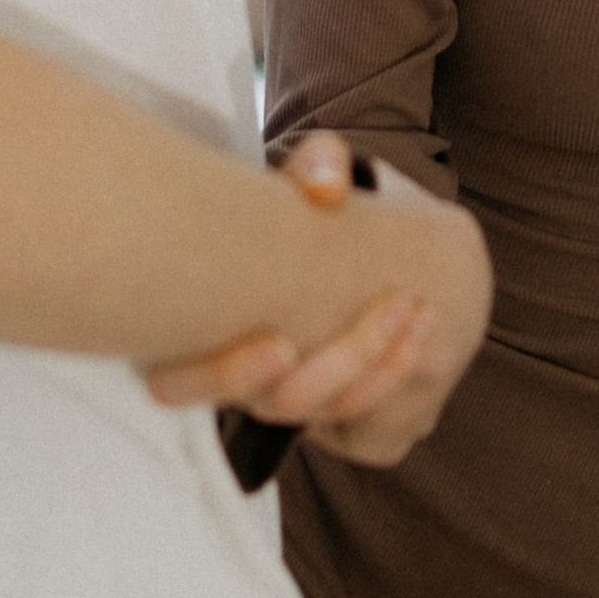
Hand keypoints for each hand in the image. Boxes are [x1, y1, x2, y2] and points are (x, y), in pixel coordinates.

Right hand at [143, 131, 490, 466]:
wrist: (381, 257)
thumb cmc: (329, 214)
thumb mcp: (315, 177)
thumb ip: (318, 165)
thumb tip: (326, 192)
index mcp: (204, 336)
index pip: (176, 386)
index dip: (227, 377)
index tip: (279, 341)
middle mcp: (248, 386)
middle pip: (276, 404)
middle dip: (340, 362)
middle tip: (391, 305)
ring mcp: (305, 410)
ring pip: (327, 414)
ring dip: (378, 368)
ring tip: (417, 309)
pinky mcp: (358, 430)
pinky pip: (371, 432)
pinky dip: (395, 389)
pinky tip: (422, 338)